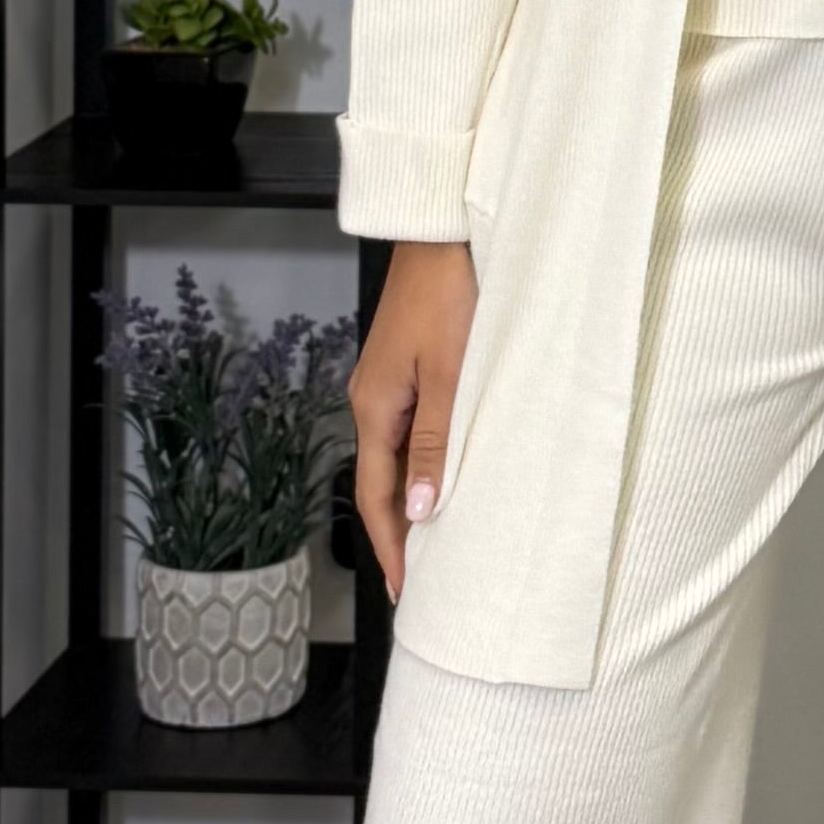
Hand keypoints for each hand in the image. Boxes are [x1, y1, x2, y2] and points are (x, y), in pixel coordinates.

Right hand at [349, 241, 478, 601]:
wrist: (443, 234)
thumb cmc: (449, 296)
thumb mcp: (450, 377)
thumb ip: (437, 445)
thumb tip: (423, 509)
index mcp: (375, 408)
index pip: (376, 495)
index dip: (390, 545)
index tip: (403, 589)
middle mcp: (373, 400)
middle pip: (381, 481)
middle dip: (399, 531)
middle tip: (422, 579)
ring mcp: (388, 384)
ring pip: (397, 457)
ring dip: (414, 499)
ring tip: (437, 542)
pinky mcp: (408, 368)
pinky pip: (411, 430)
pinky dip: (424, 463)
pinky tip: (447, 476)